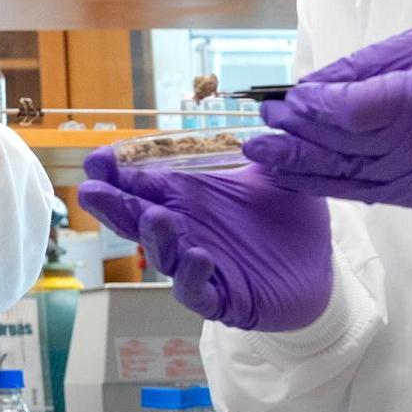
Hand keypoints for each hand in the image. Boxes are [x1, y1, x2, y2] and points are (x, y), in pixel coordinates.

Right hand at [80, 149, 333, 332]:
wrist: (320, 268)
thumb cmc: (290, 221)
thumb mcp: (276, 177)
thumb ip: (263, 150)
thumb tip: (267, 113)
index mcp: (188, 199)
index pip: (141, 185)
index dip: (115, 174)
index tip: (97, 160)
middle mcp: (186, 231)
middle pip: (137, 220)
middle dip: (112, 206)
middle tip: (92, 191)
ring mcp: (199, 266)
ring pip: (163, 256)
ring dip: (155, 238)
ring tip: (156, 217)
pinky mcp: (223, 299)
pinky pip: (197, 293)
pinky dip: (192, 277)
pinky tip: (198, 257)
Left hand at [244, 23, 411, 211]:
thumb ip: (371, 65)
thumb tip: (315, 84)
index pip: (352, 111)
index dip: (310, 108)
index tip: (282, 100)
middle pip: (345, 148)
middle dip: (294, 142)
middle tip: (256, 135)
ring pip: (354, 180)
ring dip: (305, 172)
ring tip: (267, 162)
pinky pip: (378, 195)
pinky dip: (338, 187)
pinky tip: (308, 180)